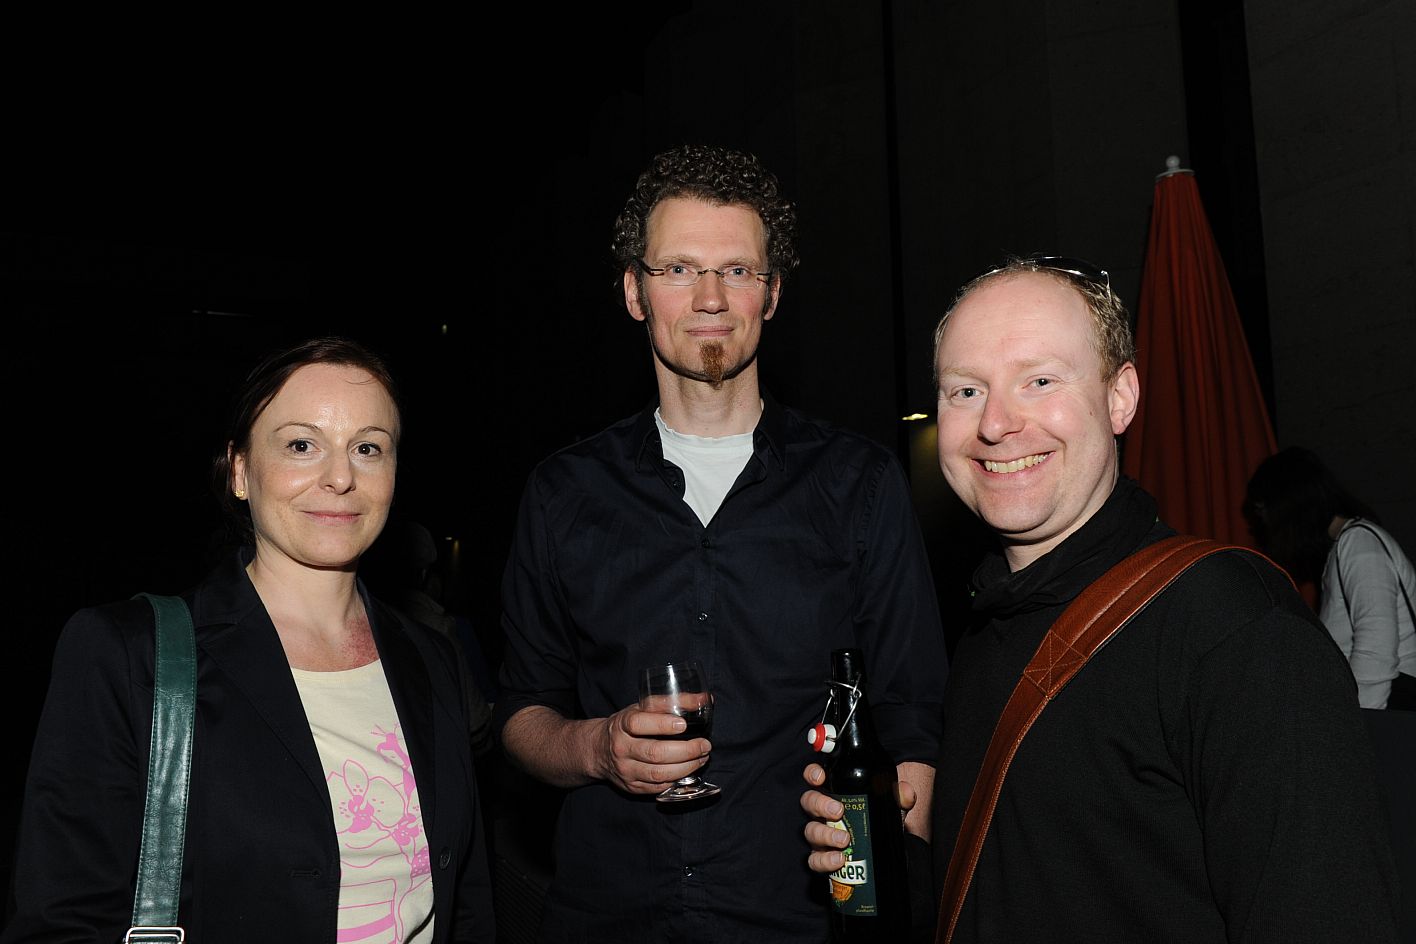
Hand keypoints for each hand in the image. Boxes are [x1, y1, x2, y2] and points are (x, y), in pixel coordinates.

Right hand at [595, 702, 711, 795]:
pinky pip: (658, 787)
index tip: (683, 724)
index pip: (638, 723)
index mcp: (622, 724)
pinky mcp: (632, 787)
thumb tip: (703, 699)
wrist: (599, 750)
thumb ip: (670, 702)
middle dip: (686, 751)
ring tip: (702, 758)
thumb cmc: (627, 726)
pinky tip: (688, 770)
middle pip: (655, 753)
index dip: (662, 724)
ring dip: (686, 767)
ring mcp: (626, 770)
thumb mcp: (641, 708)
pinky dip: (677, 779)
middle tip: (704, 745)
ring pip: (659, 774)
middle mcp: (622, 748)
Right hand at [800, 762, 917, 873]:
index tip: (821, 778)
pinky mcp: (822, 858)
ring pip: (811, 831)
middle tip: (839, 811)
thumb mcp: (891, 807)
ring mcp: (820, 835)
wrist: (882, 854)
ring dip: (826, 834)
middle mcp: (822, 813)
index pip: (816, 778)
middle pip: (809, 802)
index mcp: (834, 793)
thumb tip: (906, 793)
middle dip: (820, 805)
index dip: (813, 774)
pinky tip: (839, 860)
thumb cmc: (878, 821)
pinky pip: (815, 860)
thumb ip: (899, 797)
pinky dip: (825, 860)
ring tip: (845, 840)